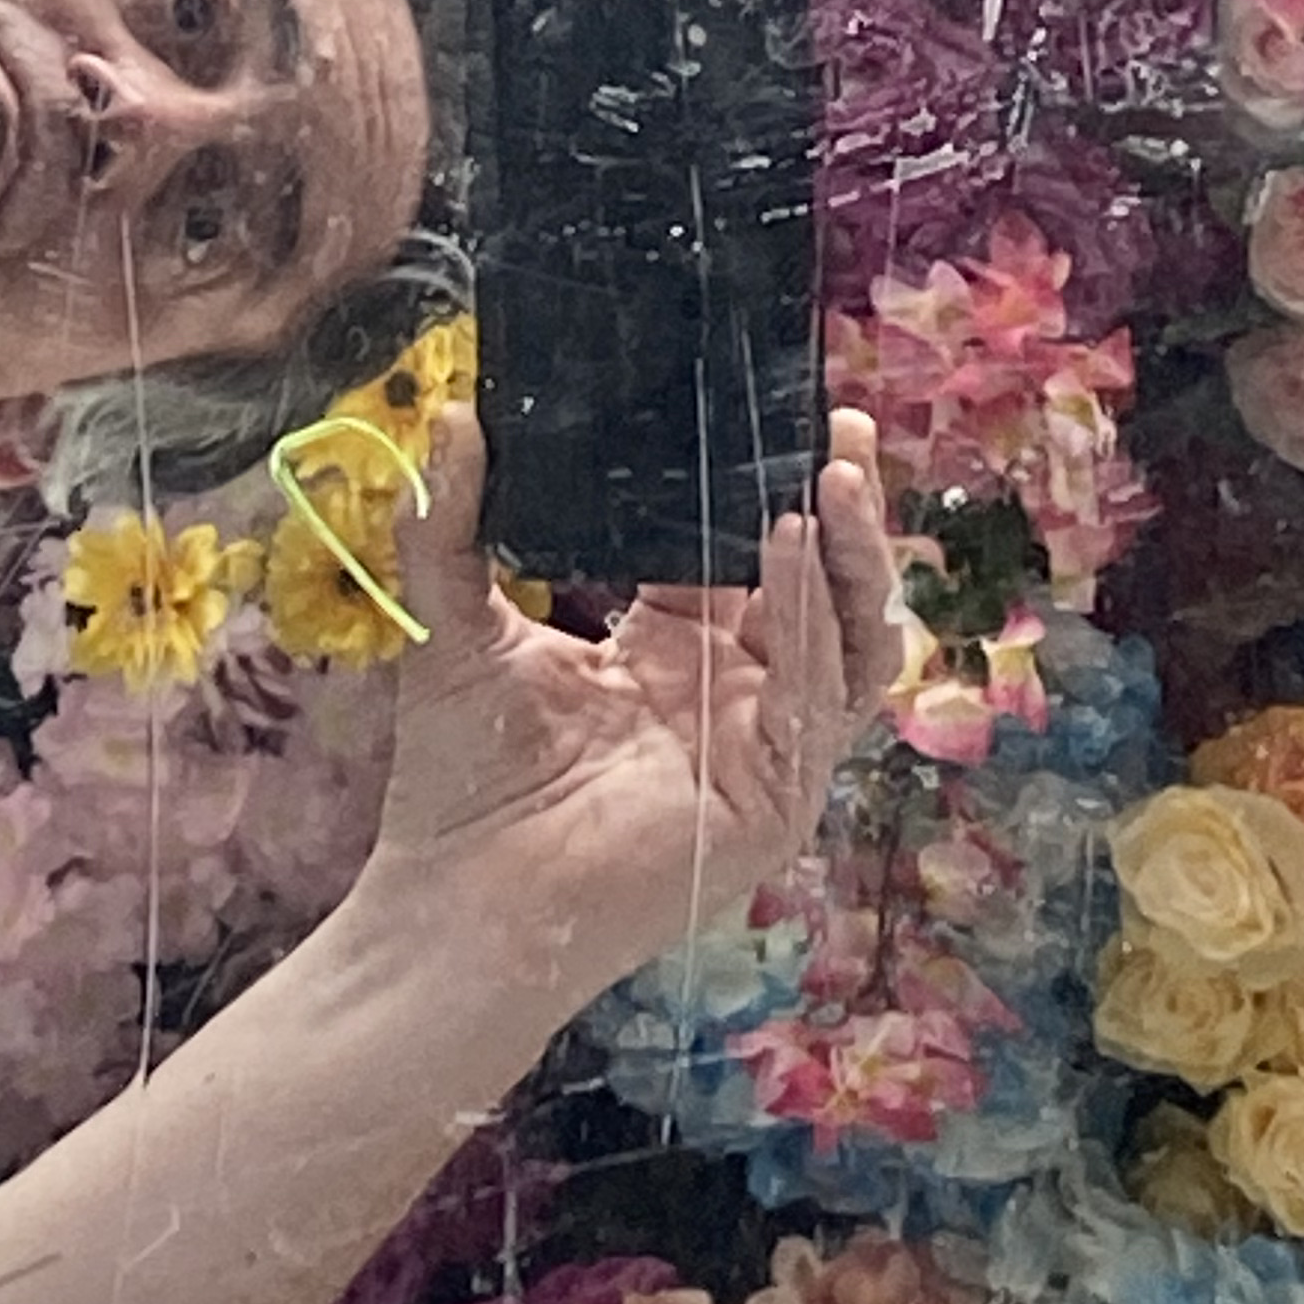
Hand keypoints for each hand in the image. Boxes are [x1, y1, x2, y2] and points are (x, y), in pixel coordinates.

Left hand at [361, 407, 898, 1025]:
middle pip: (823, 585)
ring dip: (852, 556)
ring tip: (837, 479)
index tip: (780, 406)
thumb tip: (455, 415)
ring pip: (849, 638)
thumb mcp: (456, 624)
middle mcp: (737, 692)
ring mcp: (765, 747)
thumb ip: (451, 523)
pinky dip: (812, 619)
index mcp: (675, 647)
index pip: (749, 550)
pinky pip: (818, 699)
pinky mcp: (776, 797)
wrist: (457, 897)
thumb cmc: (460, 779)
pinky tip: (791, 550)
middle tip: (847, 425)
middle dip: (845, 506)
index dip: (770, 483)